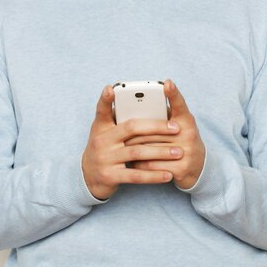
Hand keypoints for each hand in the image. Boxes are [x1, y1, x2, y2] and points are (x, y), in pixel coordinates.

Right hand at [81, 85, 182, 199]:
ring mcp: (105, 158)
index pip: (102, 110)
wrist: (88, 177)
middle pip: (131, 128)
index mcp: (101, 127)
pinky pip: (135, 175)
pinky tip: (168, 174)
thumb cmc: (105, 148)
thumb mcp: (106, 132)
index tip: (111, 88)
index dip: (105, 99)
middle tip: (177, 128)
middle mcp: (101, 140)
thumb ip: (119, 120)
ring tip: (178, 152)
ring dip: (160, 152)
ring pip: (137, 152)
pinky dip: (153, 176)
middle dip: (156, 127)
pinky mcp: (110, 176)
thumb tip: (143, 105)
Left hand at [127, 80, 205, 189]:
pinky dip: (140, 164)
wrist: (198, 167)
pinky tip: (132, 162)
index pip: (180, 103)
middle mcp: (189, 133)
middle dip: (135, 131)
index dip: (173, 93)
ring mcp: (187, 151)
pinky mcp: (182, 168)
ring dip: (135, 148)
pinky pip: (153, 165)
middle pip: (156, 128)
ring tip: (123, 147)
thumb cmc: (180, 139)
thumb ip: (162, 116)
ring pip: (151, 147)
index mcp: (186, 119)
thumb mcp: (177, 124)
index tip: (167, 83)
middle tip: (120, 131)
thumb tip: (135, 108)